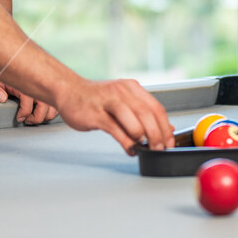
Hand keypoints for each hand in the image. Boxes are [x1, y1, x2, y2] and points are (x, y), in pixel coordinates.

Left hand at [0, 76, 57, 124]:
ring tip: (35, 118)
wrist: (5, 70)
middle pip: (46, 103)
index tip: (19, 118)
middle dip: (38, 117)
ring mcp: (45, 84)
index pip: (30, 99)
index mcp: (22, 80)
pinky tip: (42, 113)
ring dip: (46, 115)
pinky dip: (52, 110)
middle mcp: (36, 81)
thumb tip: (2, 97)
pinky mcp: (50, 88)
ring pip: (54, 104)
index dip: (25, 113)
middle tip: (28, 121)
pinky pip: (57, 102)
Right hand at [54, 78, 174, 155]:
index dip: (165, 127)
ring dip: (143, 138)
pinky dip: (127, 143)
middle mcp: (122, 92)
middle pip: (148, 114)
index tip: (169, 142)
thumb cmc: (96, 98)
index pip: (156, 108)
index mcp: (132, 88)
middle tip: (159, 149)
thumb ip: (143, 113)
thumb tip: (167, 129)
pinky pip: (116, 130)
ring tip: (145, 148)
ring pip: (134, 120)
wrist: (68, 91)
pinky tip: (130, 150)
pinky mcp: (96, 114)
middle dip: (157, 135)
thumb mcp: (123, 100)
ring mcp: (108, 102)